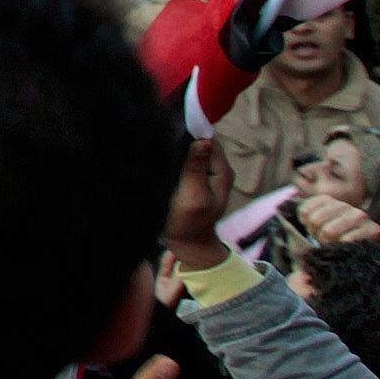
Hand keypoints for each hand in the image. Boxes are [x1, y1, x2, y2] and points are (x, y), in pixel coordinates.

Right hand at [159, 137, 230, 273]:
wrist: (186, 243)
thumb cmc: (190, 222)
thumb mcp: (194, 196)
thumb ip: (196, 169)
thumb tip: (203, 140)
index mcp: (222, 170)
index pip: (207, 139)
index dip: (189, 135)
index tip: (167, 137)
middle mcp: (216, 167)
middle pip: (199, 142)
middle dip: (181, 141)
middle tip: (159, 146)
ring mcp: (205, 171)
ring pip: (190, 150)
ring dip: (175, 150)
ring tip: (157, 153)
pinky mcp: (193, 176)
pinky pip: (184, 159)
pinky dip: (174, 158)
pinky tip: (160, 160)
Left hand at [290, 192, 379, 247]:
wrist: (367, 244)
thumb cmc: (337, 235)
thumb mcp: (318, 223)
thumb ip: (305, 217)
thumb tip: (281, 210)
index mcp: (328, 200)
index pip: (305, 211)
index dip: (306, 224)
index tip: (313, 230)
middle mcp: (343, 205)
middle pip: (315, 221)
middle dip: (317, 235)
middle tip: (325, 240)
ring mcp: (359, 215)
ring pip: (329, 231)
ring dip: (329, 242)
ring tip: (334, 243)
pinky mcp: (373, 229)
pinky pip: (347, 239)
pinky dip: (342, 246)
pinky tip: (346, 246)